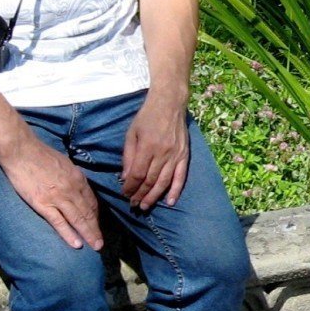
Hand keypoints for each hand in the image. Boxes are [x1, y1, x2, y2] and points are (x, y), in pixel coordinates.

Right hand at [2, 138, 102, 250]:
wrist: (21, 151)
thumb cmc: (40, 154)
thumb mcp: (65, 163)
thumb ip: (72, 177)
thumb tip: (77, 186)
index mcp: (78, 178)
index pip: (91, 201)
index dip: (95, 215)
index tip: (96, 225)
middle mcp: (72, 189)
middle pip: (88, 213)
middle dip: (95, 229)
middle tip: (100, 244)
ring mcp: (58, 198)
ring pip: (78, 220)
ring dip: (88, 234)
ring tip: (95, 246)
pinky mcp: (43, 204)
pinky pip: (59, 222)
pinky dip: (69, 234)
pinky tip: (77, 244)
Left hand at [122, 95, 189, 209]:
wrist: (170, 104)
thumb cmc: (147, 117)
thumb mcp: (131, 134)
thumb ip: (128, 156)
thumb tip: (126, 178)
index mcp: (147, 146)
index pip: (138, 174)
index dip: (130, 187)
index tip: (124, 194)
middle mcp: (163, 153)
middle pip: (150, 181)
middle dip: (140, 195)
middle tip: (134, 205)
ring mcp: (175, 155)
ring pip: (164, 182)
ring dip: (154, 196)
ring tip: (145, 206)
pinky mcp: (184, 155)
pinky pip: (181, 177)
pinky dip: (176, 190)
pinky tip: (169, 202)